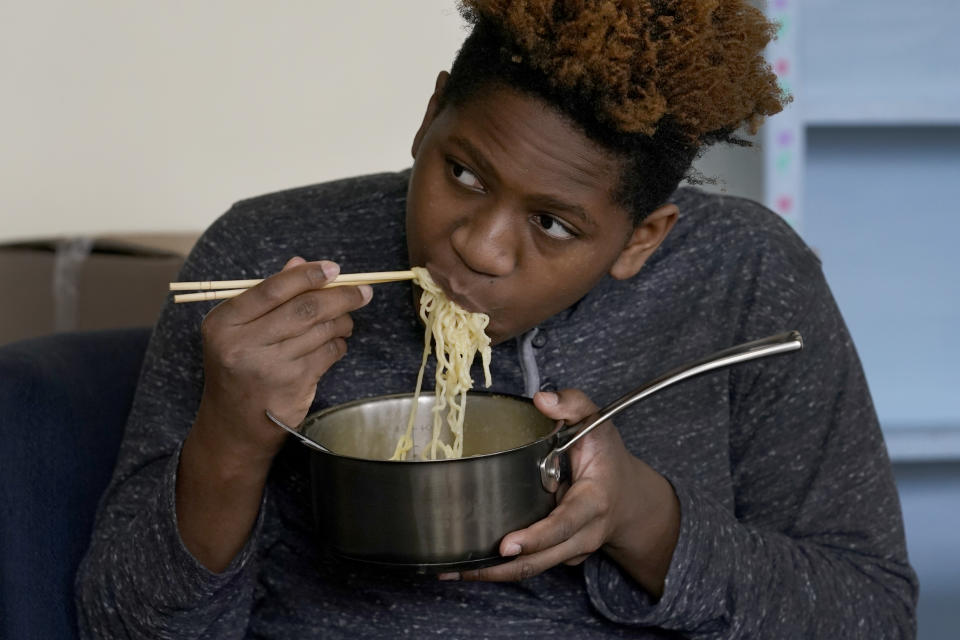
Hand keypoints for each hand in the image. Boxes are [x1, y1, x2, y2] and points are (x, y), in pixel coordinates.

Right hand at [194, 256, 372, 466]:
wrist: (235, 424)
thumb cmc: (240, 367)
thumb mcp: (240, 330)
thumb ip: (269, 295)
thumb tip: (301, 263)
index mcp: (224, 323)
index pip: (273, 289)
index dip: (308, 275)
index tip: (334, 268)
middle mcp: (243, 344)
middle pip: (304, 308)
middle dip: (340, 296)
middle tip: (362, 291)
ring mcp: (270, 367)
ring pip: (321, 331)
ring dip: (342, 321)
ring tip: (346, 319)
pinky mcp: (294, 385)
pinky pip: (328, 353)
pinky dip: (339, 344)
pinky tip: (336, 343)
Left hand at [447, 389, 680, 596]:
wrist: (630, 498)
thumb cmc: (608, 457)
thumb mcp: (598, 423)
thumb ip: (573, 404)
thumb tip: (541, 399)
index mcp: (593, 501)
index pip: (564, 524)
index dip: (536, 537)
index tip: (507, 545)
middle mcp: (583, 534)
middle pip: (541, 560)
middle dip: (500, 568)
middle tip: (461, 569)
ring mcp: (571, 550)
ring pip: (531, 569)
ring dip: (492, 573)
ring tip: (450, 573)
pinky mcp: (558, 556)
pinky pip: (530, 565)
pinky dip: (499, 568)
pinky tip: (467, 565)